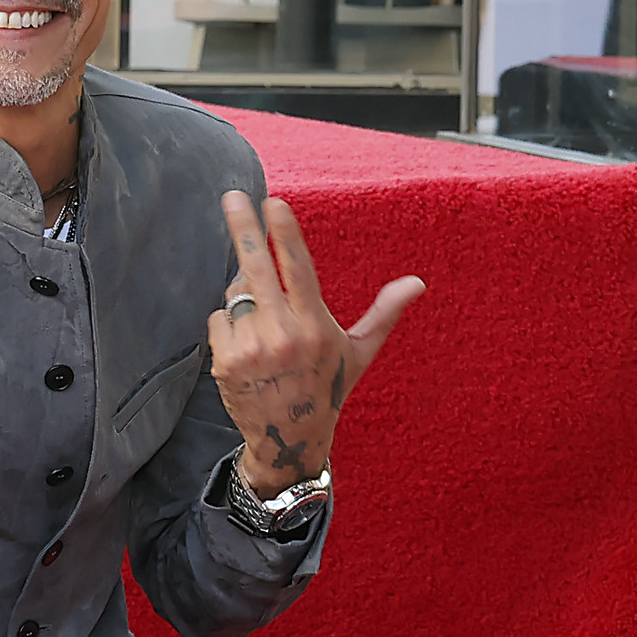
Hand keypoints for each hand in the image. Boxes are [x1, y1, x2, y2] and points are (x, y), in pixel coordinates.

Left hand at [207, 189, 423, 491]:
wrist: (290, 440)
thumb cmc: (326, 388)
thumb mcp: (359, 352)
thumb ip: (384, 313)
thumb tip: (417, 283)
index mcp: (316, 327)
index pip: (298, 270)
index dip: (285, 234)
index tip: (273, 203)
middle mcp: (284, 336)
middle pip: (257, 268)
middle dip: (243, 228)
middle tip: (231, 195)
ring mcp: (251, 350)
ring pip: (236, 295)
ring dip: (244, 297)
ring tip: (263, 324)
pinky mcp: (226, 362)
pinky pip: (219, 319)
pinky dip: (229, 324)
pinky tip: (247, 346)